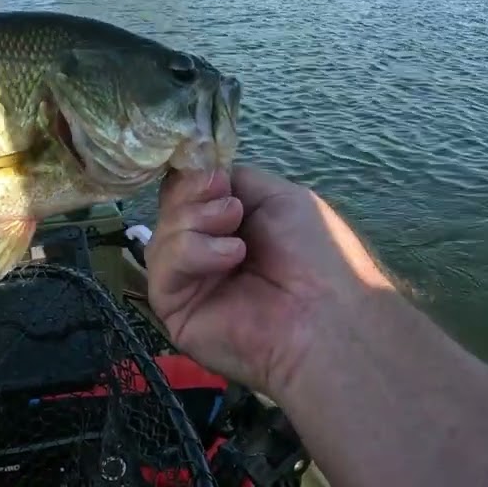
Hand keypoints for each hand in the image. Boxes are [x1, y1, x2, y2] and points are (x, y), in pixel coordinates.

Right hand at [146, 165, 389, 396]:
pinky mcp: (173, 309)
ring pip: (161, 235)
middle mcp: (203, 251)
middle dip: (193, 197)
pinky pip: (162, 268)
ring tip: (238, 240)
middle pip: (169, 209)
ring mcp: (187, 282)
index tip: (214, 176)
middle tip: (231, 207)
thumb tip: (201, 173)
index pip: (187, 192)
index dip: (191, 177)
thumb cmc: (315, 254)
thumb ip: (236, 180)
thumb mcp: (280, 197)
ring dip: (196, 222)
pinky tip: (230, 257)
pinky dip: (192, 252)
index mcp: (228, 225)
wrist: (326, 314)